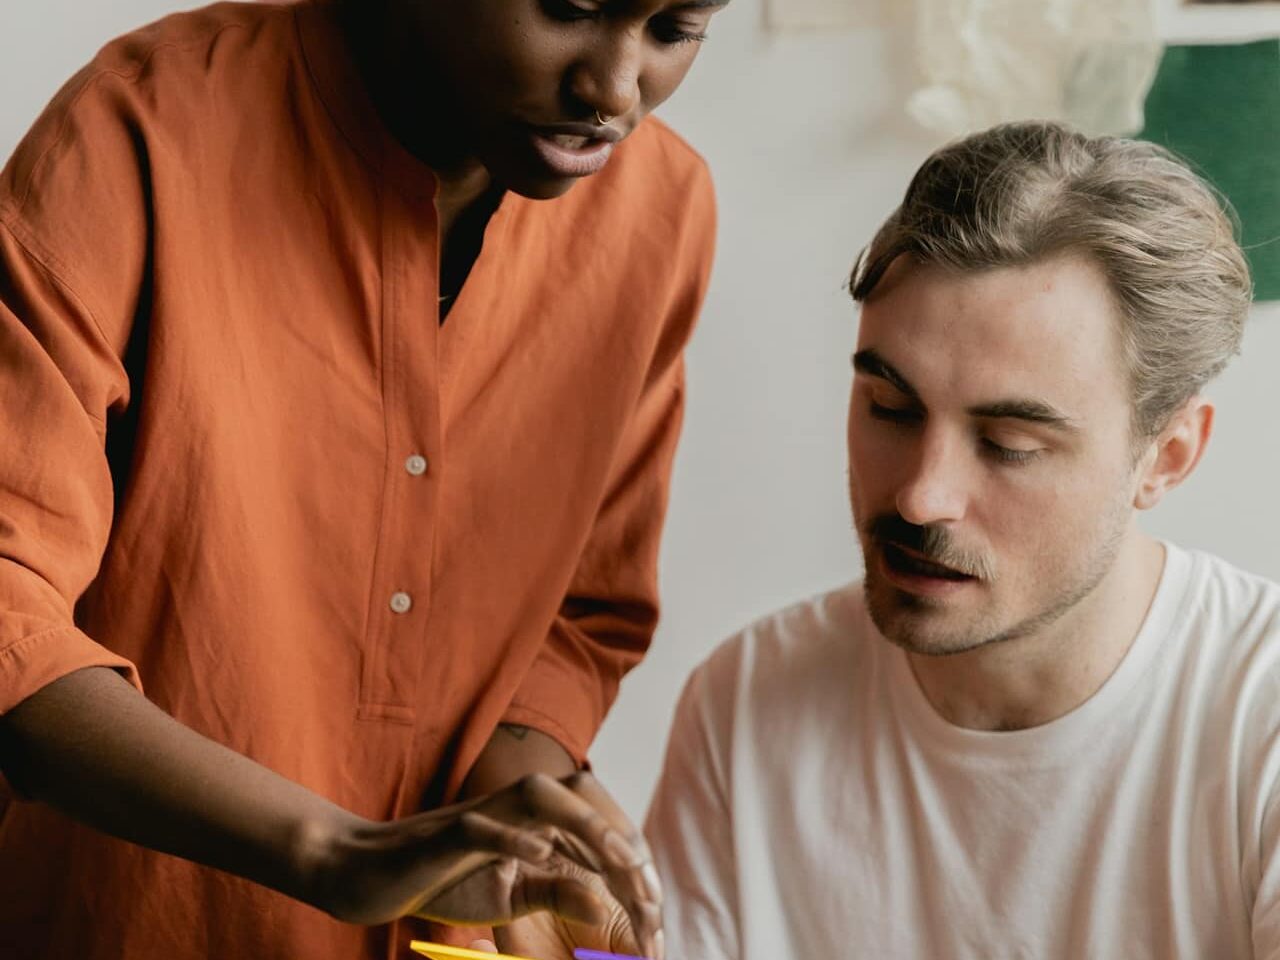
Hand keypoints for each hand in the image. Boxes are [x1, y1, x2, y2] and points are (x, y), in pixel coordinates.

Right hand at [313, 771, 660, 949]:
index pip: (594, 825)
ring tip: (620, 861)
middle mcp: (514, 807)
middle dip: (621, 844)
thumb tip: (601, 899)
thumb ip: (555, 891)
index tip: (654, 910)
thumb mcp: (509, 894)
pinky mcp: (447, 832)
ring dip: (585, 825)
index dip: (629, 862)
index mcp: (534, 821)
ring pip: (541, 798)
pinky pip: (484, 825)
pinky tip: (542, 854)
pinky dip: (513, 836)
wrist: (365, 875)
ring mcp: (482, 814)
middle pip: (581, 802)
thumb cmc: (439, 880)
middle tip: (650, 897)